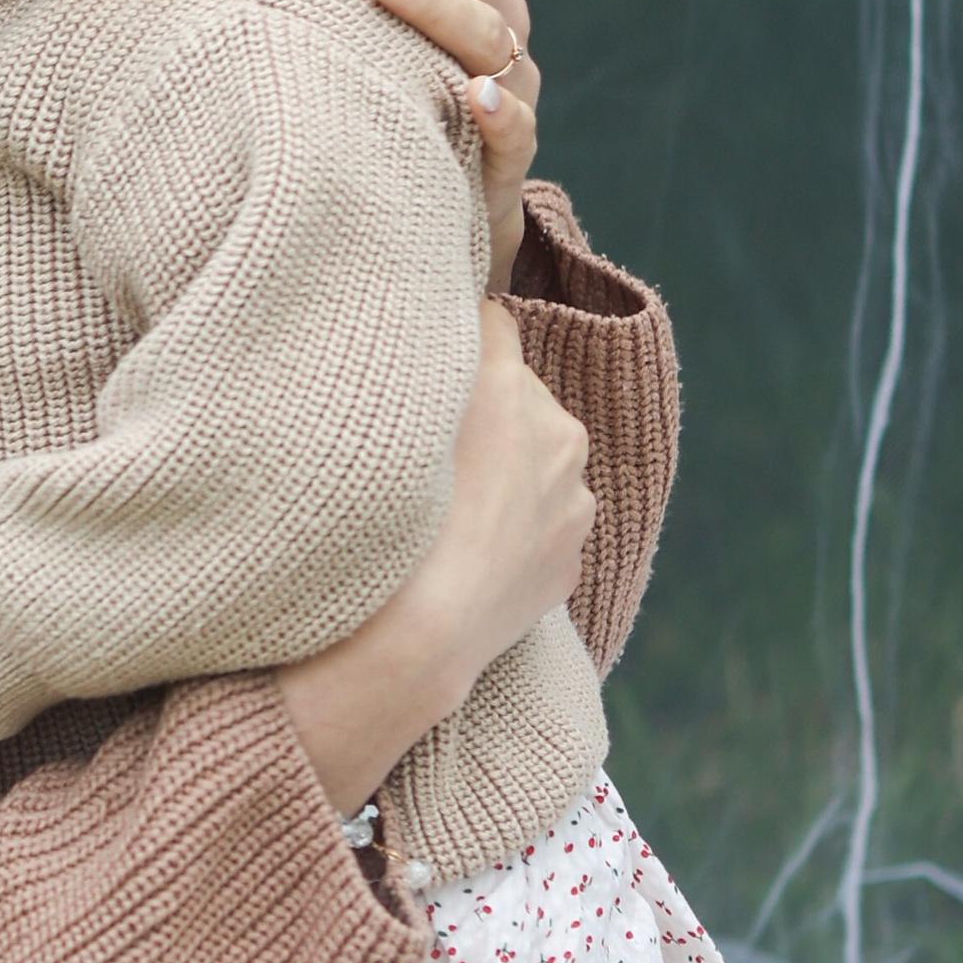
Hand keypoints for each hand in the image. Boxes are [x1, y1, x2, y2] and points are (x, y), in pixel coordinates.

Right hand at [279, 308, 593, 809]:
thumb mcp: (391, 418)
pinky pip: (540, 526)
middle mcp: (560, 435)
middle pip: (520, 396)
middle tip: (431, 452)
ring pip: (537, 464)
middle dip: (488, 412)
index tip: (431, 358)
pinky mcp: (569, 561)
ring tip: (448, 512)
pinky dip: (511, 532)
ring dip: (506, 473)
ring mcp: (573, 504)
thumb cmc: (389, 520)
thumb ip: (423, 362)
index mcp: (514, 387)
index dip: (458, 338)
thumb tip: (442, 329)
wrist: (419, 637)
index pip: (493, 324)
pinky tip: (468, 555)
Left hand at [298, 0, 537, 292]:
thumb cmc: (395, 87)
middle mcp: (496, 22)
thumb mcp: (380, 6)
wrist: (432, 204)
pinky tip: (471, 96)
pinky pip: (516, 132)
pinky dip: (499, 112)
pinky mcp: (509, 162)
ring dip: (432, 5)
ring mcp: (511, 89)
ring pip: (486, 35)